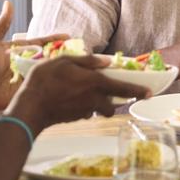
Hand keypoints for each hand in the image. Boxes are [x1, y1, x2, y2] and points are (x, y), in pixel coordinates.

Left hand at [0, 0, 69, 112]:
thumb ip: (2, 25)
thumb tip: (8, 3)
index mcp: (19, 51)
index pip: (41, 43)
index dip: (54, 39)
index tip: (69, 36)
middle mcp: (26, 62)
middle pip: (48, 55)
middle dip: (63, 52)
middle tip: (79, 50)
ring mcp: (29, 76)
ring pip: (49, 69)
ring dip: (62, 66)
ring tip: (78, 63)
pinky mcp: (30, 89)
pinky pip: (45, 83)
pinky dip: (56, 81)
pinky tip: (68, 78)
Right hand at [6, 55, 150, 132]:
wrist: (30, 109)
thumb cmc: (44, 81)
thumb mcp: (64, 61)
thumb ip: (86, 61)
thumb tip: (105, 62)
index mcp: (95, 83)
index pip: (124, 87)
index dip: (138, 91)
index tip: (149, 93)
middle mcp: (94, 99)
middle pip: (114, 104)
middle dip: (117, 100)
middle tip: (115, 94)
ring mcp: (85, 111)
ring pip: (101, 110)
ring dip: (101, 104)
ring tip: (87, 94)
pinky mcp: (76, 119)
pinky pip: (87, 113)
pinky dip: (85, 108)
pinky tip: (72, 100)